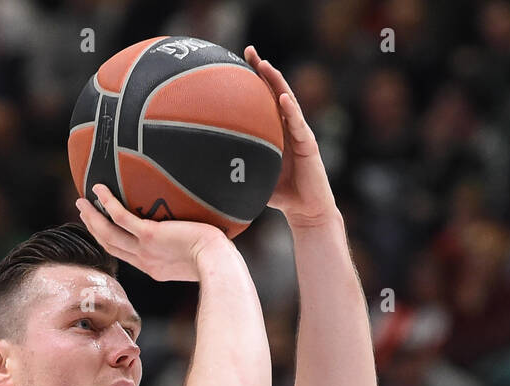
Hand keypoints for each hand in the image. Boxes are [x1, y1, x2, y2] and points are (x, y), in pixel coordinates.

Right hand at [76, 183, 229, 282]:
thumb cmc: (216, 258)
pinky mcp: (149, 236)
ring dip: (92, 217)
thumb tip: (196, 232)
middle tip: (83, 211)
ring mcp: (145, 250)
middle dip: (94, 228)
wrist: (217, 262)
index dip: (109, 240)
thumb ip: (187, 248)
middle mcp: (145, 261)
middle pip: (110, 245)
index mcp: (154, 268)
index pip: (125, 254)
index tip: (101, 227)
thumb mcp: (196, 257)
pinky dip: (107, 202)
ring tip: (81, 201)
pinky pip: (120, 217)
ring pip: (108, 234)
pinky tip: (99, 188)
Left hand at [243, 45, 337, 228]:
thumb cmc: (279, 194)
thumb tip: (200, 170)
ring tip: (264, 65)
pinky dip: (290, 109)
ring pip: (288, 100)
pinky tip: (282, 97)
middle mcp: (288, 125)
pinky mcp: (309, 143)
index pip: (262, 98)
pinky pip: (298, 123)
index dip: (251, 78)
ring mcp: (299, 132)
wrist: (305, 210)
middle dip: (262, 69)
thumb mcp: (251, 176)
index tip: (235, 60)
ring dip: (276, 81)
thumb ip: (233, 169)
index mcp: (275, 129)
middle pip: (275, 90)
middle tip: (248, 51)